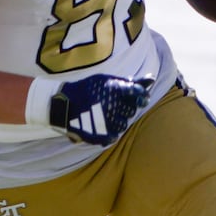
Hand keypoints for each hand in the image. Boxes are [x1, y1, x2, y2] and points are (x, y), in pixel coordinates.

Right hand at [36, 74, 154, 145]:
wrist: (62, 104)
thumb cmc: (87, 89)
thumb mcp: (107, 80)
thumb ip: (130, 82)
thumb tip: (152, 79)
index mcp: (115, 89)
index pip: (138, 93)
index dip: (141, 96)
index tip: (140, 98)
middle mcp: (113, 105)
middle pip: (130, 110)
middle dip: (125, 108)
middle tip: (113, 105)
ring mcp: (107, 121)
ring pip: (123, 124)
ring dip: (117, 120)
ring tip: (105, 115)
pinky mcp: (100, 135)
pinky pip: (113, 136)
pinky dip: (110, 133)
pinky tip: (104, 126)